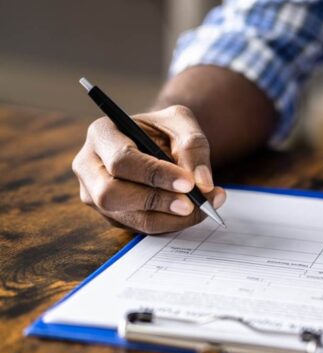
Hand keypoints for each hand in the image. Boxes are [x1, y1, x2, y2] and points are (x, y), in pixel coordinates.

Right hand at [72, 105, 225, 233]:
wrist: (161, 144)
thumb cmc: (167, 130)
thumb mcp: (182, 124)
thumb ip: (194, 146)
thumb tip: (202, 183)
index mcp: (102, 134)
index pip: (121, 160)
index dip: (154, 174)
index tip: (188, 183)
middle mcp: (90, 166)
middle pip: (111, 195)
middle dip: (156, 201)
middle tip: (193, 203)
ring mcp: (95, 195)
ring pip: (128, 217)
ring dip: (170, 218)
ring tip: (203, 207)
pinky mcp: (112, 215)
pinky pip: (141, 228)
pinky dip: (171, 223)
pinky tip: (193, 212)